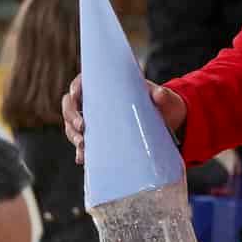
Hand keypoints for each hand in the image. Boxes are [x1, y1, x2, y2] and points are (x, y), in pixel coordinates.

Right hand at [61, 74, 186, 163]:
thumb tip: (159, 94)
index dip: (75, 87)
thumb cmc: (164, 104)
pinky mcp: (101, 138)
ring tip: (82, 146)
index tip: (76, 95)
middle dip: (71, 117)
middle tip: (82, 127)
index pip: (82, 82)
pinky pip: (85, 144)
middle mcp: (96, 103)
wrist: (170, 123)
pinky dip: (82, 152)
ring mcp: (96, 121)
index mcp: (107, 86)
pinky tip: (82, 158)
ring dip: (73, 136)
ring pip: (73, 126)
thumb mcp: (165, 98)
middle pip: (71, 106)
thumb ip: (162, 95)